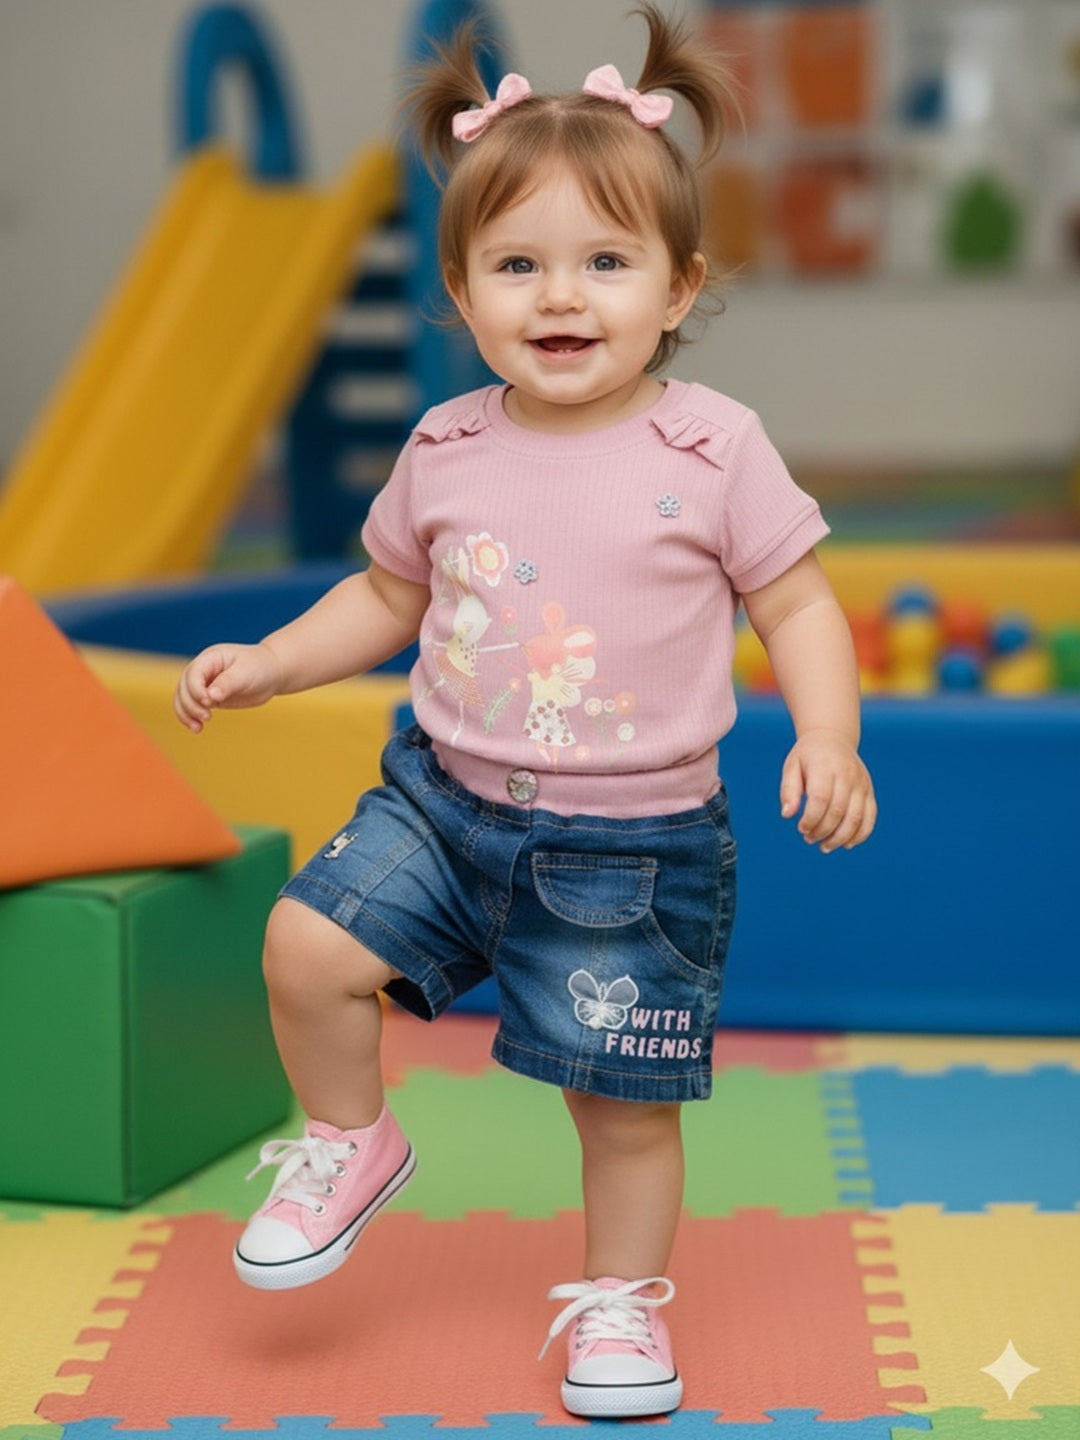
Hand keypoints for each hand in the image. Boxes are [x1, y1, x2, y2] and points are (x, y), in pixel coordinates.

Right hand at [173, 643, 283, 732]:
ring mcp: (205, 684)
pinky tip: (198, 728)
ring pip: (184, 699)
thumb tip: (210, 696)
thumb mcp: (246, 673)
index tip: (209, 702)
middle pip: (184, 687)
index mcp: (210, 658)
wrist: (272, 673)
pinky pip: (193, 707)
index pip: (193, 673)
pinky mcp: (210, 698)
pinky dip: (191, 718)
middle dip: (191, 704)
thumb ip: (228, 683)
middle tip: (207, 718)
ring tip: (198, 728)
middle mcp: (203, 670)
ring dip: (186, 714)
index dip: (195, 689)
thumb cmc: (260, 667)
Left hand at [779, 728, 875, 853]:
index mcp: (825, 766)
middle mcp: (847, 774)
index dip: (811, 819)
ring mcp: (861, 783)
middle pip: (838, 811)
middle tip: (808, 839)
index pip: (821, 799)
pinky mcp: (869, 790)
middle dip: (822, 831)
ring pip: (856, 818)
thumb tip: (787, 815)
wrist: (833, 739)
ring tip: (825, 847)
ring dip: (840, 838)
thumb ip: (788, 790)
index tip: (800, 828)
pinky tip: (847, 844)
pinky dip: (860, 834)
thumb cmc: (808, 756)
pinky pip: (870, 817)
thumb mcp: (791, 766)